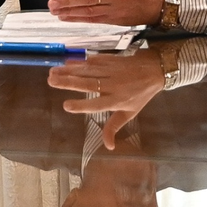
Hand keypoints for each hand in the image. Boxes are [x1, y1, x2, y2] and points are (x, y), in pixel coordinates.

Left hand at [47, 0, 164, 25]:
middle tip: (53, 2)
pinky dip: (79, 19)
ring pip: (89, 11)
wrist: (160, 4)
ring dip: (70, 12)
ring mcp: (114, 9)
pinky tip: (66, 17)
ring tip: (55, 11)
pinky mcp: (113, 20)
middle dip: (69, 1)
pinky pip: (93, 20)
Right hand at [47, 49, 166, 148]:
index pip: (98, 105)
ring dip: (69, 70)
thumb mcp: (129, 113)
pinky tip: (66, 63)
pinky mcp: (111, 60)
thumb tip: (108, 147)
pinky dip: (79, 62)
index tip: (65, 105)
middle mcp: (113, 86)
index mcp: (118, 101)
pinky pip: (93, 61)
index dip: (82, 105)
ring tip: (53, 72)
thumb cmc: (140, 94)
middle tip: (51, 81)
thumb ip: (114, 128)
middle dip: (68, 82)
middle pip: (88, 84)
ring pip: (88, 71)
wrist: (155, 69)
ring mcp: (112, 71)